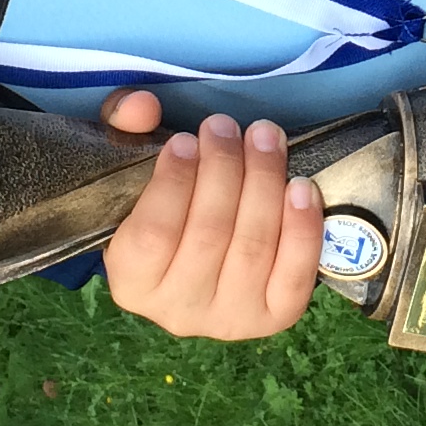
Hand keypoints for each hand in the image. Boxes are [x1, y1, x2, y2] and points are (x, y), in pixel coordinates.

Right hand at [94, 91, 321, 341]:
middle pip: (209, 234)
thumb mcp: (131, 173)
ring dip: (264, 183)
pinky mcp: (273, 318)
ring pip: (253, 247)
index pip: (153, 234)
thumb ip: (123, 131)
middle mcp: (177, 311)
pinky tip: (300, 187)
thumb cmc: (162, 212)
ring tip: (265, 138)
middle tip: (227, 127)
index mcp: (131, 282)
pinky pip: (294, 275)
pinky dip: (302, 228)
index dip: (174, 183)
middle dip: (224, 169)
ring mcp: (228, 320)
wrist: (198, 265)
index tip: (187, 139)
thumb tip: (141, 105)